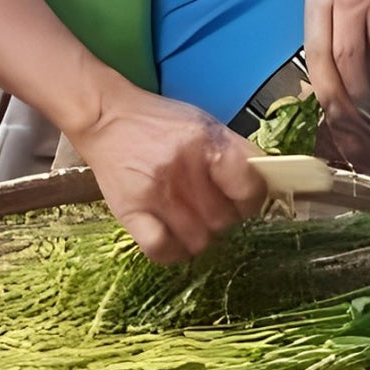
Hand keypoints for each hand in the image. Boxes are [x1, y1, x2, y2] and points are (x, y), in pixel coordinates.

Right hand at [68, 86, 267, 263]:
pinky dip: (174, 251)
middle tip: (211, 207)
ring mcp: (156, 194)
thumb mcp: (204, 126)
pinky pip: (163, 250)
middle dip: (224, 218)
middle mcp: (183, 169)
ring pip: (199, 241)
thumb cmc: (160, 124)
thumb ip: (235, 155)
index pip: (250, 189)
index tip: (244, 198)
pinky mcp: (130, 212)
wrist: (106, 118)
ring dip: (200, 236)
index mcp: (207, 143)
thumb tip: (264, 188)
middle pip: (225, 221)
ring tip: (191, 220)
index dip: (252, 199)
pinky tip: (174, 238)